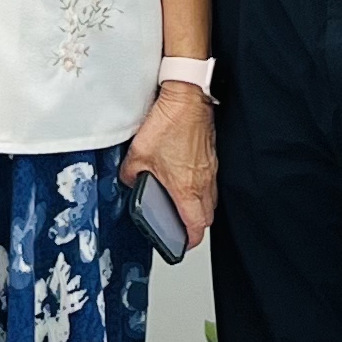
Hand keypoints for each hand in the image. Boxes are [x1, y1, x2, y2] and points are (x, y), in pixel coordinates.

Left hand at [120, 84, 218, 242]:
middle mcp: (203, 182)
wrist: (186, 97)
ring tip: (181, 204)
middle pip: (206, 215)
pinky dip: (200, 186)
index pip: (196, 226)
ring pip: (209, 198)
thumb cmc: (169, 124)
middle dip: (194, 225)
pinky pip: (209, 180)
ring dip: (198, 205)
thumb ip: (131, 175)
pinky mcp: (211, 155)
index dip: (189, 241)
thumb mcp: (137, 155)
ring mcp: (210, 168)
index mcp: (187, 189)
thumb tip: (131, 181)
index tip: (181, 244)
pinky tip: (185, 178)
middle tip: (180, 226)